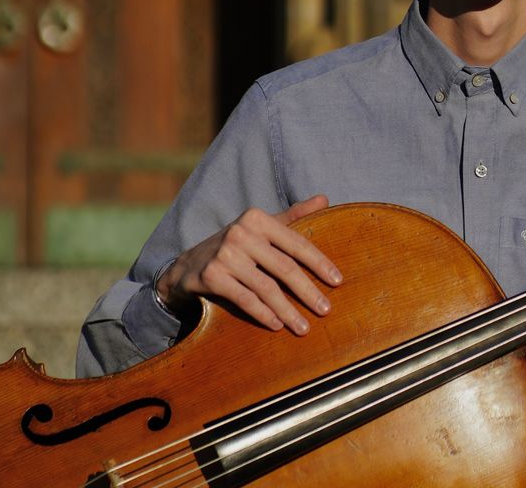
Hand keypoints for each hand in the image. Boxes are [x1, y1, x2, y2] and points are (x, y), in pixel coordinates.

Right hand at [155, 195, 341, 334]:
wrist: (188, 265)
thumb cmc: (236, 246)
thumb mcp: (262, 227)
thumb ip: (293, 215)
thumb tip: (325, 199)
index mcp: (257, 218)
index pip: (296, 242)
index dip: (319, 263)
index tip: (338, 281)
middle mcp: (240, 233)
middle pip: (284, 267)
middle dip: (308, 291)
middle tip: (326, 310)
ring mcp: (224, 255)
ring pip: (266, 287)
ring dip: (288, 310)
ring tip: (304, 327)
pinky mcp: (211, 276)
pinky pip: (245, 299)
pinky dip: (263, 313)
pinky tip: (277, 325)